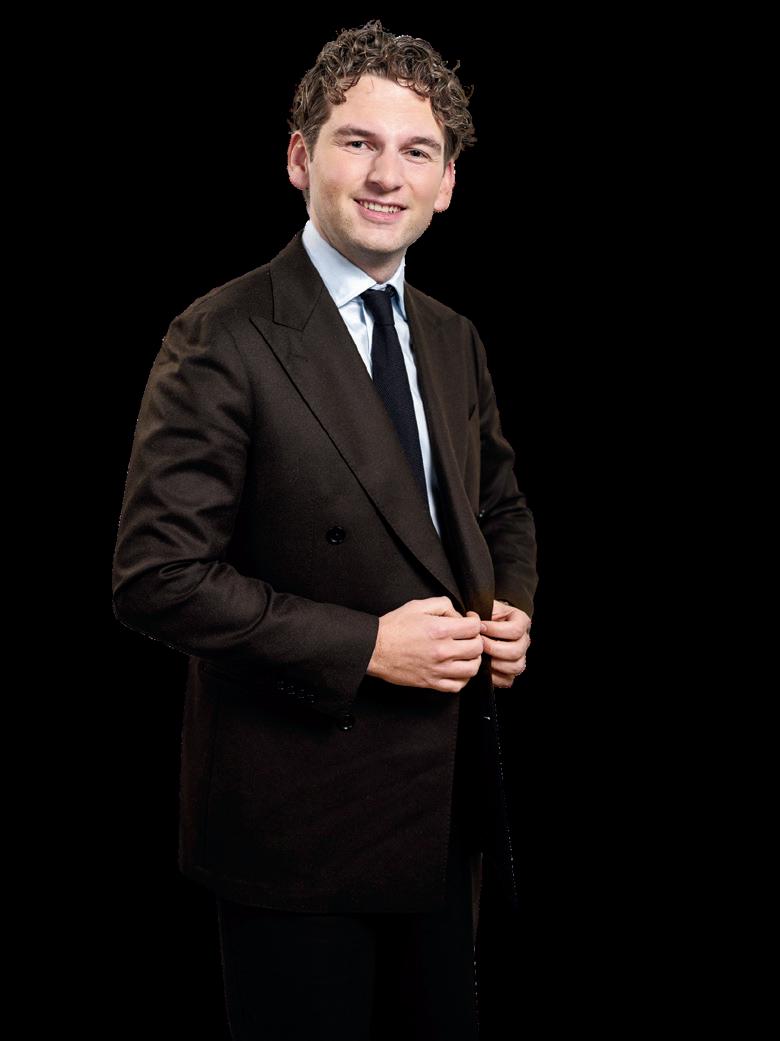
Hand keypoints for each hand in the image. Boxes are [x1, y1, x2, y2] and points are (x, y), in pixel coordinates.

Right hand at [366, 597, 483, 692]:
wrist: (374, 648)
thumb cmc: (393, 628)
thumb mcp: (417, 606)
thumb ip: (442, 604)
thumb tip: (457, 614)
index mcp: (440, 630)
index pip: (474, 627)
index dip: (475, 621)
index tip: (469, 620)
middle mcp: (442, 651)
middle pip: (477, 647)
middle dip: (476, 639)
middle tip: (468, 636)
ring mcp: (438, 669)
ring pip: (472, 668)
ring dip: (473, 659)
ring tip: (466, 653)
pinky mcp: (431, 683)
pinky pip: (458, 685)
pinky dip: (463, 678)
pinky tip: (457, 669)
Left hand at [481, 600, 530, 688]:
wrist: (486, 626)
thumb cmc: (485, 616)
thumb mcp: (485, 607)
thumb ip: (481, 611)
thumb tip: (471, 618)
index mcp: (521, 622)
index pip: (515, 630)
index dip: (496, 630)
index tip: (480, 627)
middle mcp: (524, 640)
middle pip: (516, 651)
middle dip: (493, 648)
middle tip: (479, 643)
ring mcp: (520, 657)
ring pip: (515, 667)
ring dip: (494, 663)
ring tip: (480, 656)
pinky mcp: (511, 671)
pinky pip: (507, 679)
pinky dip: (494, 676)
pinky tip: (483, 667)